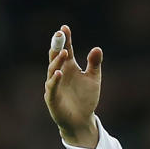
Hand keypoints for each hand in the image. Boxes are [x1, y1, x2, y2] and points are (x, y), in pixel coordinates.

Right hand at [44, 25, 102, 147]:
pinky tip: (59, 72)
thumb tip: (97, 48)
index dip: (65, 39)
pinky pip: (52, 86)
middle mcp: (59, 73)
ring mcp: (54, 84)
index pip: (66, 50)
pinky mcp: (52, 97)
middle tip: (59, 34)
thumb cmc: (86, 98)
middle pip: (56, 56)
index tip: (65, 28)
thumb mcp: (93, 79)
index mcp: (69, 67)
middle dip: (57, 45)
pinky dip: (55, 79)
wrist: (81, 119)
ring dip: (57, 61)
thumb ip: (94, 64)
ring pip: (52, 69)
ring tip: (63, 52)